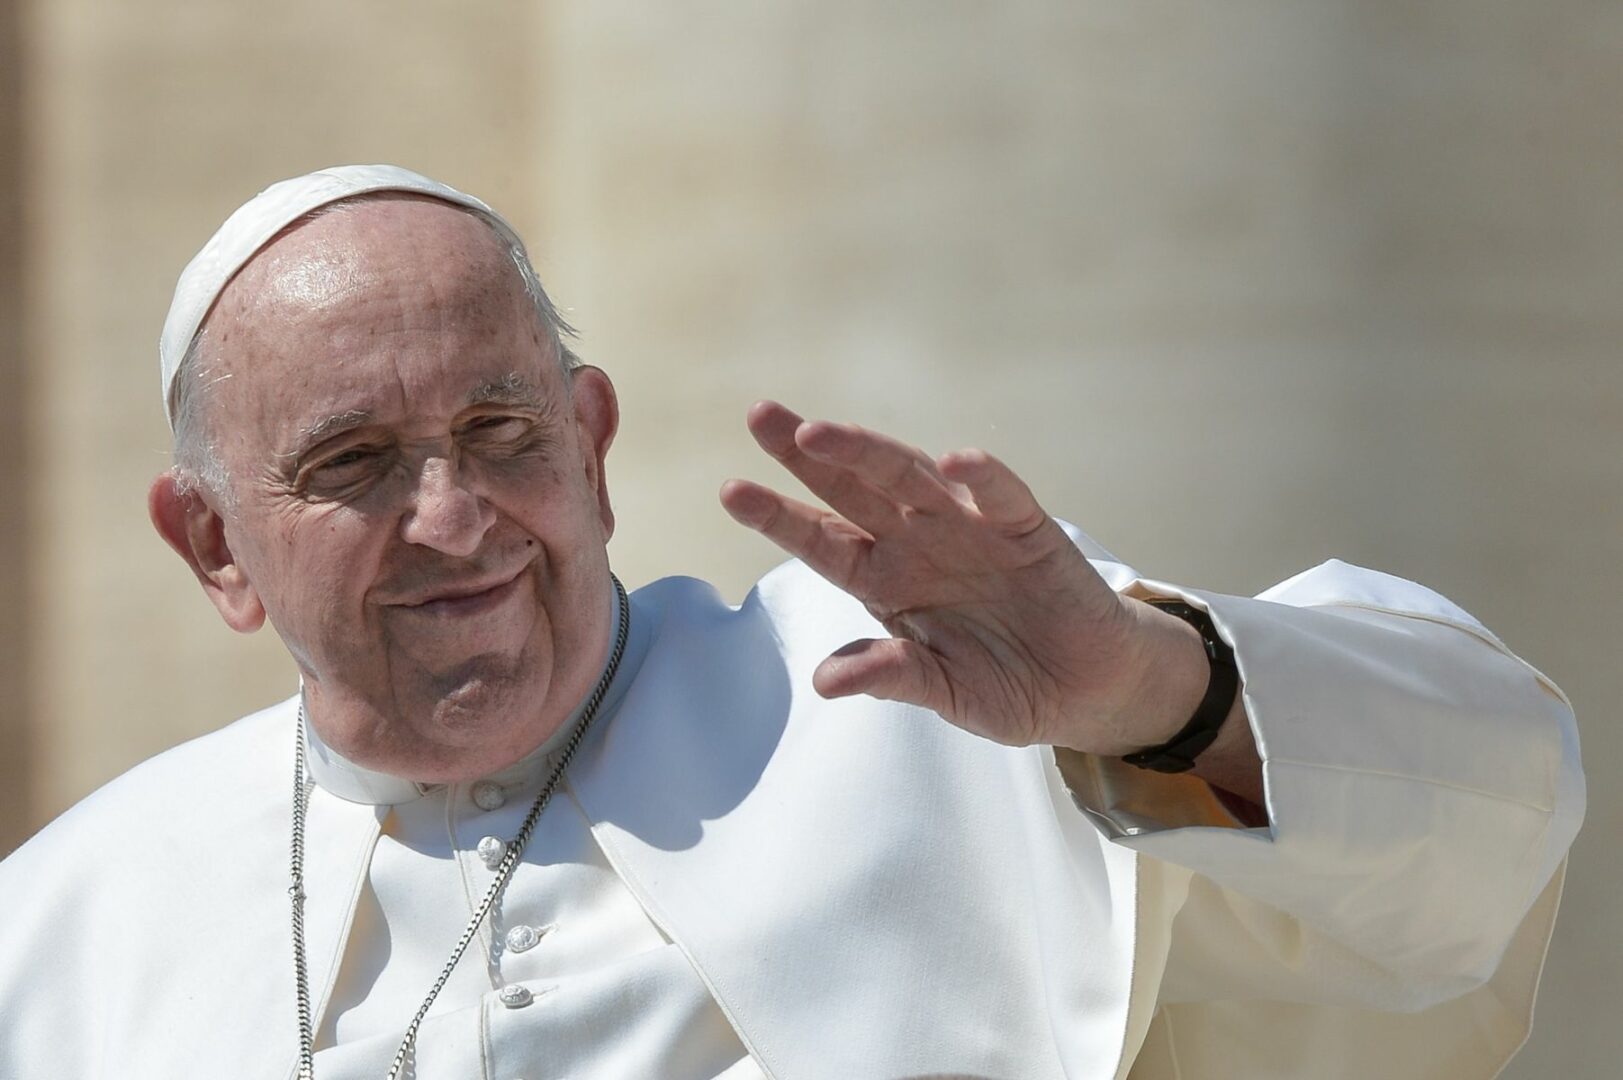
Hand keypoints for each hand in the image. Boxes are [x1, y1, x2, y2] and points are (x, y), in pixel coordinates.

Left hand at [719, 401, 1211, 755]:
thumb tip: (825, 682)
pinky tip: (954, 459)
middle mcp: (919, 542)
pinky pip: (1001, 495)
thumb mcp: (945, 692)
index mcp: (886, 580)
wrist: (1087, 688)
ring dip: (867, 451)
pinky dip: (981, 476)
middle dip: (806, 453)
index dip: (778, 515)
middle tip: (760, 416)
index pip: (821, 540)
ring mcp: (970, 528)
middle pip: (852, 488)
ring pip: (911, 476)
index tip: (732, 491)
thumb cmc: (1007, 684)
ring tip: (820, 433)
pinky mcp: (1028, 528)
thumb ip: (893, 677)